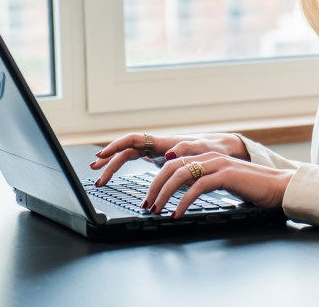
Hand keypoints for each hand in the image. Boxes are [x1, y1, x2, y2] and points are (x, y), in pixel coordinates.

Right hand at [89, 132, 249, 186]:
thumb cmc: (214, 148)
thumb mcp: (203, 149)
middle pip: (126, 150)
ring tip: (99, 177)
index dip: (116, 146)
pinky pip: (137, 161)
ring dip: (113, 165)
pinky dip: (124, 166)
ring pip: (129, 156)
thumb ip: (188, 151)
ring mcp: (157, 151)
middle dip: (109, 161)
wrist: (223, 149)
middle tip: (96, 174)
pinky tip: (115, 172)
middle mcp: (157, 145)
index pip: (133, 140)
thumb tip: (169, 155)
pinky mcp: (160, 158)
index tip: (102, 155)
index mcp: (164, 142)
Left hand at [144, 152, 293, 215]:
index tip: (150, 197)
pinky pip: (197, 187)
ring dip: (164, 194)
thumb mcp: (222, 182)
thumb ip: (203, 181)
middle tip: (147, 204)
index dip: (158, 179)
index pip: (174, 162)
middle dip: (155, 186)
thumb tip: (183, 191)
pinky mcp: (225, 175)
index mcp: (207, 157)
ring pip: (181, 174)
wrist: (278, 186)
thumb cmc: (252, 187)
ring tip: (157, 210)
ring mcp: (218, 164)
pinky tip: (177, 213)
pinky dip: (183, 201)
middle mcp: (210, 157)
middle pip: (172, 166)